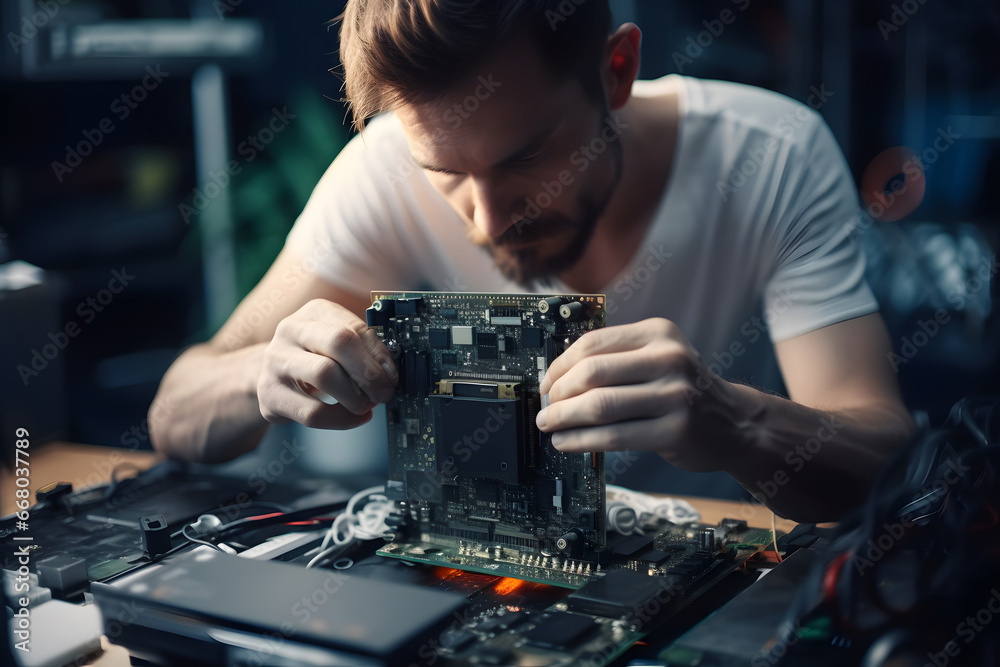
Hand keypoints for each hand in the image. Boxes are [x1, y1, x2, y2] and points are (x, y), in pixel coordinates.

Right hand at [257, 299, 397, 428]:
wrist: (274, 375)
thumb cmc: (315, 358)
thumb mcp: (338, 345)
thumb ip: (364, 350)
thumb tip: (390, 373)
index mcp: (316, 311)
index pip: (354, 327)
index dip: (380, 354)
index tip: (393, 375)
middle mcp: (291, 329)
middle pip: (339, 342)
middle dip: (369, 372)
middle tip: (384, 392)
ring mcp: (276, 360)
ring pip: (324, 375)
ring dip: (356, 396)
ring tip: (367, 405)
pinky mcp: (270, 394)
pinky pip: (313, 412)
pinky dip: (342, 420)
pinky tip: (354, 417)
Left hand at [535, 318, 754, 471]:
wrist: (735, 422)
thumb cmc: (684, 390)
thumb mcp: (659, 358)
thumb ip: (617, 358)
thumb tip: (555, 376)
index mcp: (658, 334)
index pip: (593, 344)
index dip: (559, 365)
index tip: (545, 383)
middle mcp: (669, 359)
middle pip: (592, 373)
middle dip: (558, 393)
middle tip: (545, 407)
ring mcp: (675, 396)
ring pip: (600, 406)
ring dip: (563, 418)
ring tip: (548, 425)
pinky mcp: (674, 431)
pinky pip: (614, 436)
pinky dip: (581, 440)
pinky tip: (566, 442)